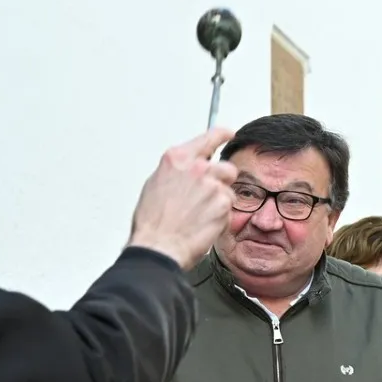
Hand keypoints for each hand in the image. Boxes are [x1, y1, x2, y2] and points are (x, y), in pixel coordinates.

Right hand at [127, 127, 240, 267]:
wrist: (158, 246)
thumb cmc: (152, 223)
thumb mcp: (154, 185)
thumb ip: (176, 172)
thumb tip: (185, 172)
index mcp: (178, 159)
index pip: (209, 137)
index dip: (222, 135)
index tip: (229, 134)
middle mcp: (196, 168)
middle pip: (225, 168)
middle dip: (221, 181)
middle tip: (207, 198)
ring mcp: (212, 185)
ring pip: (228, 191)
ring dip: (219, 203)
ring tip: (199, 217)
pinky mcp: (223, 204)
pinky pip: (228, 209)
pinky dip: (219, 218)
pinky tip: (203, 225)